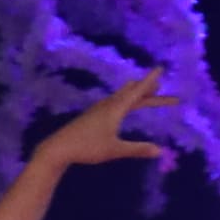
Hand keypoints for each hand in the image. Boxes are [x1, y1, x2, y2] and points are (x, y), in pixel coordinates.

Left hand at [33, 72, 170, 178]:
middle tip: (160, 87)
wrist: (59, 148)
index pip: (137, 92)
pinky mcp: (93, 115)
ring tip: (147, 92)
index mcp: (115, 109)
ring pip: (122, 95)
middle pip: (131, 92)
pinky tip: (124, 105)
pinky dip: (126, 99)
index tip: (160, 69)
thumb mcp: (114, 150)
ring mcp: (99, 109)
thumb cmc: (87, 147)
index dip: (150, 80)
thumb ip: (137, 149)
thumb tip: (160, 151)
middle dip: (147, 89)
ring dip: (136, 93)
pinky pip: (115, 101)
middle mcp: (108, 105)